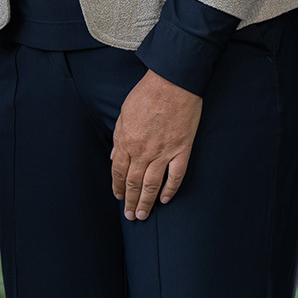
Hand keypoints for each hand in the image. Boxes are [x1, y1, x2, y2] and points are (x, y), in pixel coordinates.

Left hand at [110, 69, 202, 219]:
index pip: (118, 171)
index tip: (118, 197)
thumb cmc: (148, 93)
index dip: (117, 186)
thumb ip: (119, 136)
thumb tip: (114, 156)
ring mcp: (164, 152)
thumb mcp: (125, 112)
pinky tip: (166, 199)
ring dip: (146, 202)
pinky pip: (175, 176)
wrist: (173, 82)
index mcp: (127, 141)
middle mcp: (143, 151)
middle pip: (134, 182)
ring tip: (143, 215)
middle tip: (130, 215)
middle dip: (130, 201)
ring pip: (152, 185)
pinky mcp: (182, 150)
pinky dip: (170, 190)